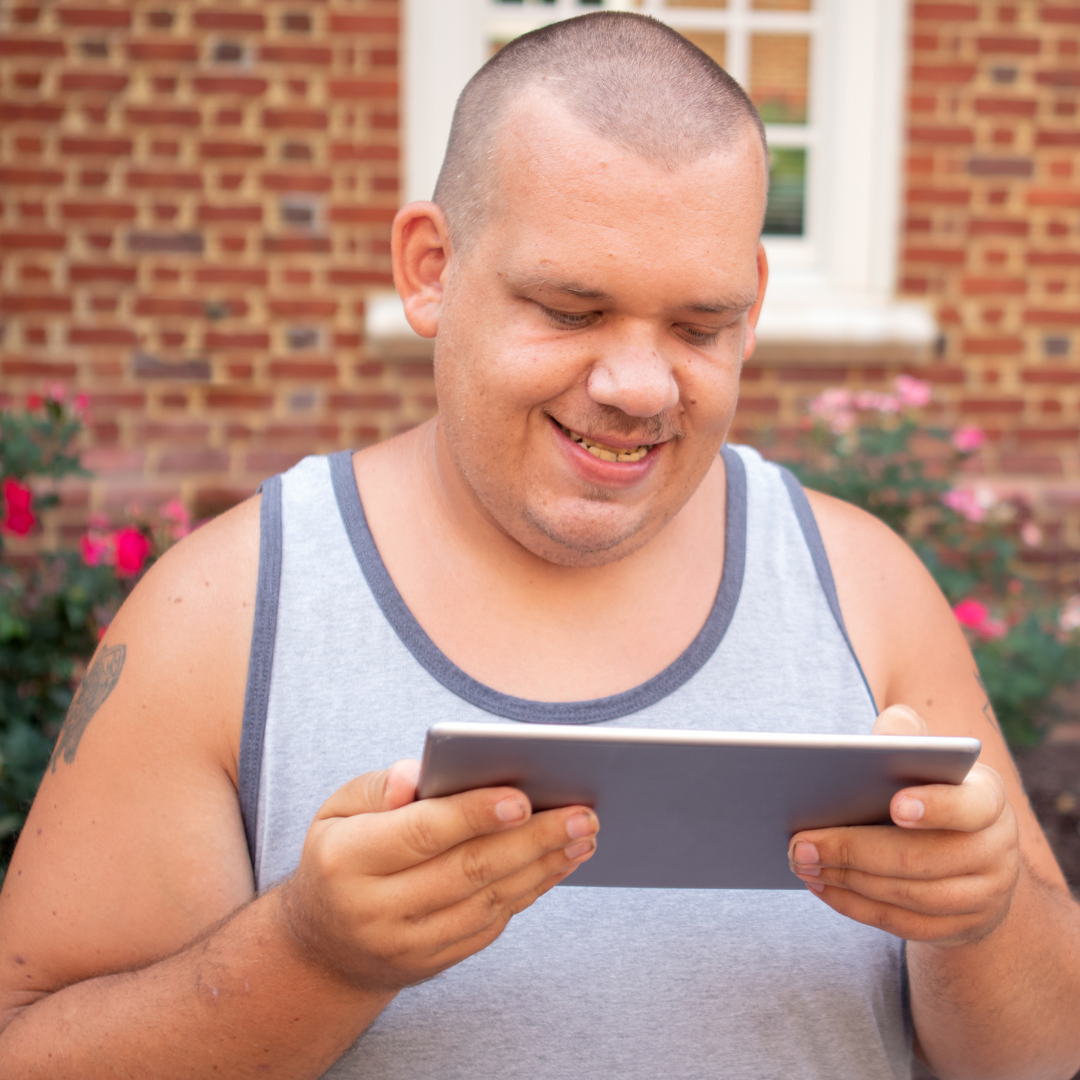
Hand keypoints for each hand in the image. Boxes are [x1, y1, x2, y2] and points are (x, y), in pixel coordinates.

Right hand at [276, 759, 597, 991]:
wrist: (324, 947)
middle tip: (584, 814)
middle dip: (533, 840)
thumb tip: (418, 774)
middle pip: (468, 869)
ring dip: (544, 866)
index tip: (522, 798)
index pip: (421, 832)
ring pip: (488, 900)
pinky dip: (530, 890)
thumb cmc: (342, 854)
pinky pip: (491, 923)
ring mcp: (407, 944)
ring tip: (584, 835)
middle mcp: (375, 909)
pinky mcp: (434, 963)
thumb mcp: (340, 810)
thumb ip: (382, 786)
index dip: (473, 814)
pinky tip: (558, 862)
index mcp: (347, 860)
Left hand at [788, 705, 1019, 945]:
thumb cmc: (928, 787)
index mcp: (988, 799)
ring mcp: (985, 896)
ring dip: (847, 880)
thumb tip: (876, 740)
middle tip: (799, 843)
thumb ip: (904, 735)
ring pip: (908, 895)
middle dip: (852, 850)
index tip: (895, 805)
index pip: (970, 806)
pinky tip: (821, 886)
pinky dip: (856, 906)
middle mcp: (996, 851)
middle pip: (921, 858)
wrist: (969, 851)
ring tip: (801, 863)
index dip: (936, 807)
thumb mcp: (926, 757)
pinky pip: (904, 925)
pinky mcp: (963, 929)